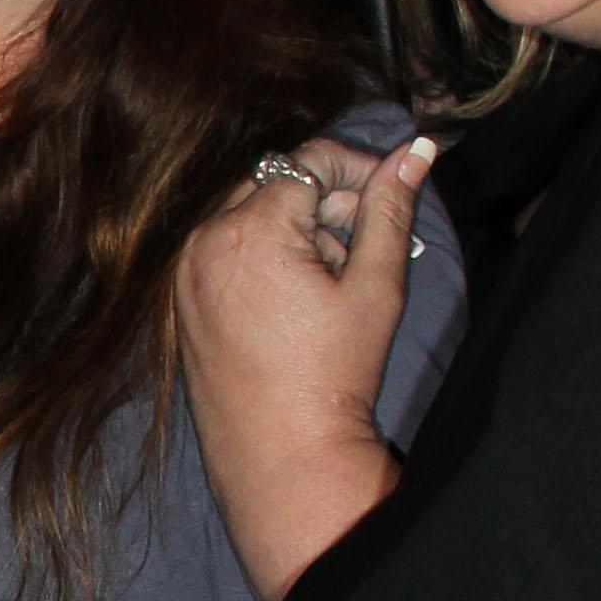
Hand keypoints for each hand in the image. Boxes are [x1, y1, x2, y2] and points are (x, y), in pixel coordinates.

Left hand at [175, 133, 431, 596]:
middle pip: (274, 184)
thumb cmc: (335, 371)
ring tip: (330, 286)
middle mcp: (204, 240)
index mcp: (248, 229)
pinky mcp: (182, 299)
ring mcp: (186, 271)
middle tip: (362, 251)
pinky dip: (263, 257)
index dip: (356, 168)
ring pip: (249, 216)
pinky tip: (294, 304)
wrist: (281, 451)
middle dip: (324, 204)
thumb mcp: (376, 285)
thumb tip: (418, 149)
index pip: (307, 161)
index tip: (388, 197)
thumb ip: (391, 209)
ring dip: (295, 231)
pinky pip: (225, 251)